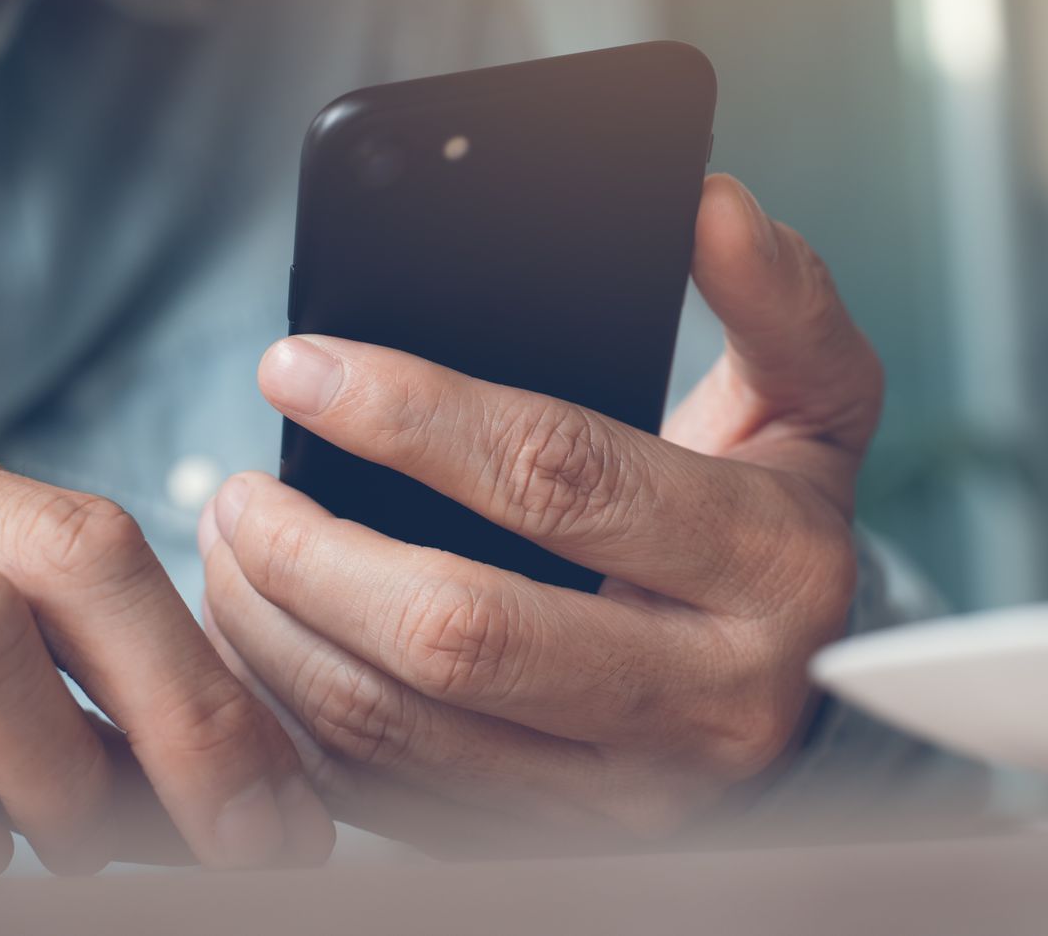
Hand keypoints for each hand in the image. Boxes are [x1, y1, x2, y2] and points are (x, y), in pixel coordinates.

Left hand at [199, 175, 878, 850]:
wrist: (809, 697)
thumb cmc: (779, 526)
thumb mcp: (813, 401)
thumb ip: (775, 299)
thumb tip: (712, 206)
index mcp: (767, 565)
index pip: (560, 476)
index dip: (411, 415)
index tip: (299, 367)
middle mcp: (706, 698)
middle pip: (459, 630)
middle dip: (312, 554)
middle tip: (237, 492)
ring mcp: (628, 793)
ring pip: (403, 727)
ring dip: (280, 636)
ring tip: (233, 554)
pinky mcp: (559, 840)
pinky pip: (392, 796)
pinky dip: (301, 720)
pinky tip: (268, 643)